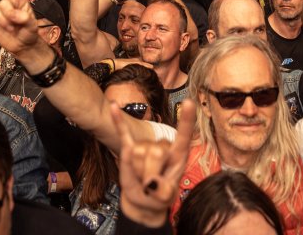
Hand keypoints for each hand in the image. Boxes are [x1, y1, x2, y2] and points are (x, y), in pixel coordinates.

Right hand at [115, 98, 195, 227]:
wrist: (144, 200)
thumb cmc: (159, 196)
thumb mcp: (166, 198)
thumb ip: (162, 192)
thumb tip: (151, 183)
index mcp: (178, 154)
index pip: (184, 135)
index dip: (187, 120)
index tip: (189, 103)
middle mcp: (162, 146)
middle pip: (154, 152)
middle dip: (150, 173)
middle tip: (150, 185)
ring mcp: (145, 145)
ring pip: (137, 152)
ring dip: (137, 171)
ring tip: (142, 178)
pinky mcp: (129, 148)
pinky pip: (123, 133)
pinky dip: (118, 121)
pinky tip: (113, 107)